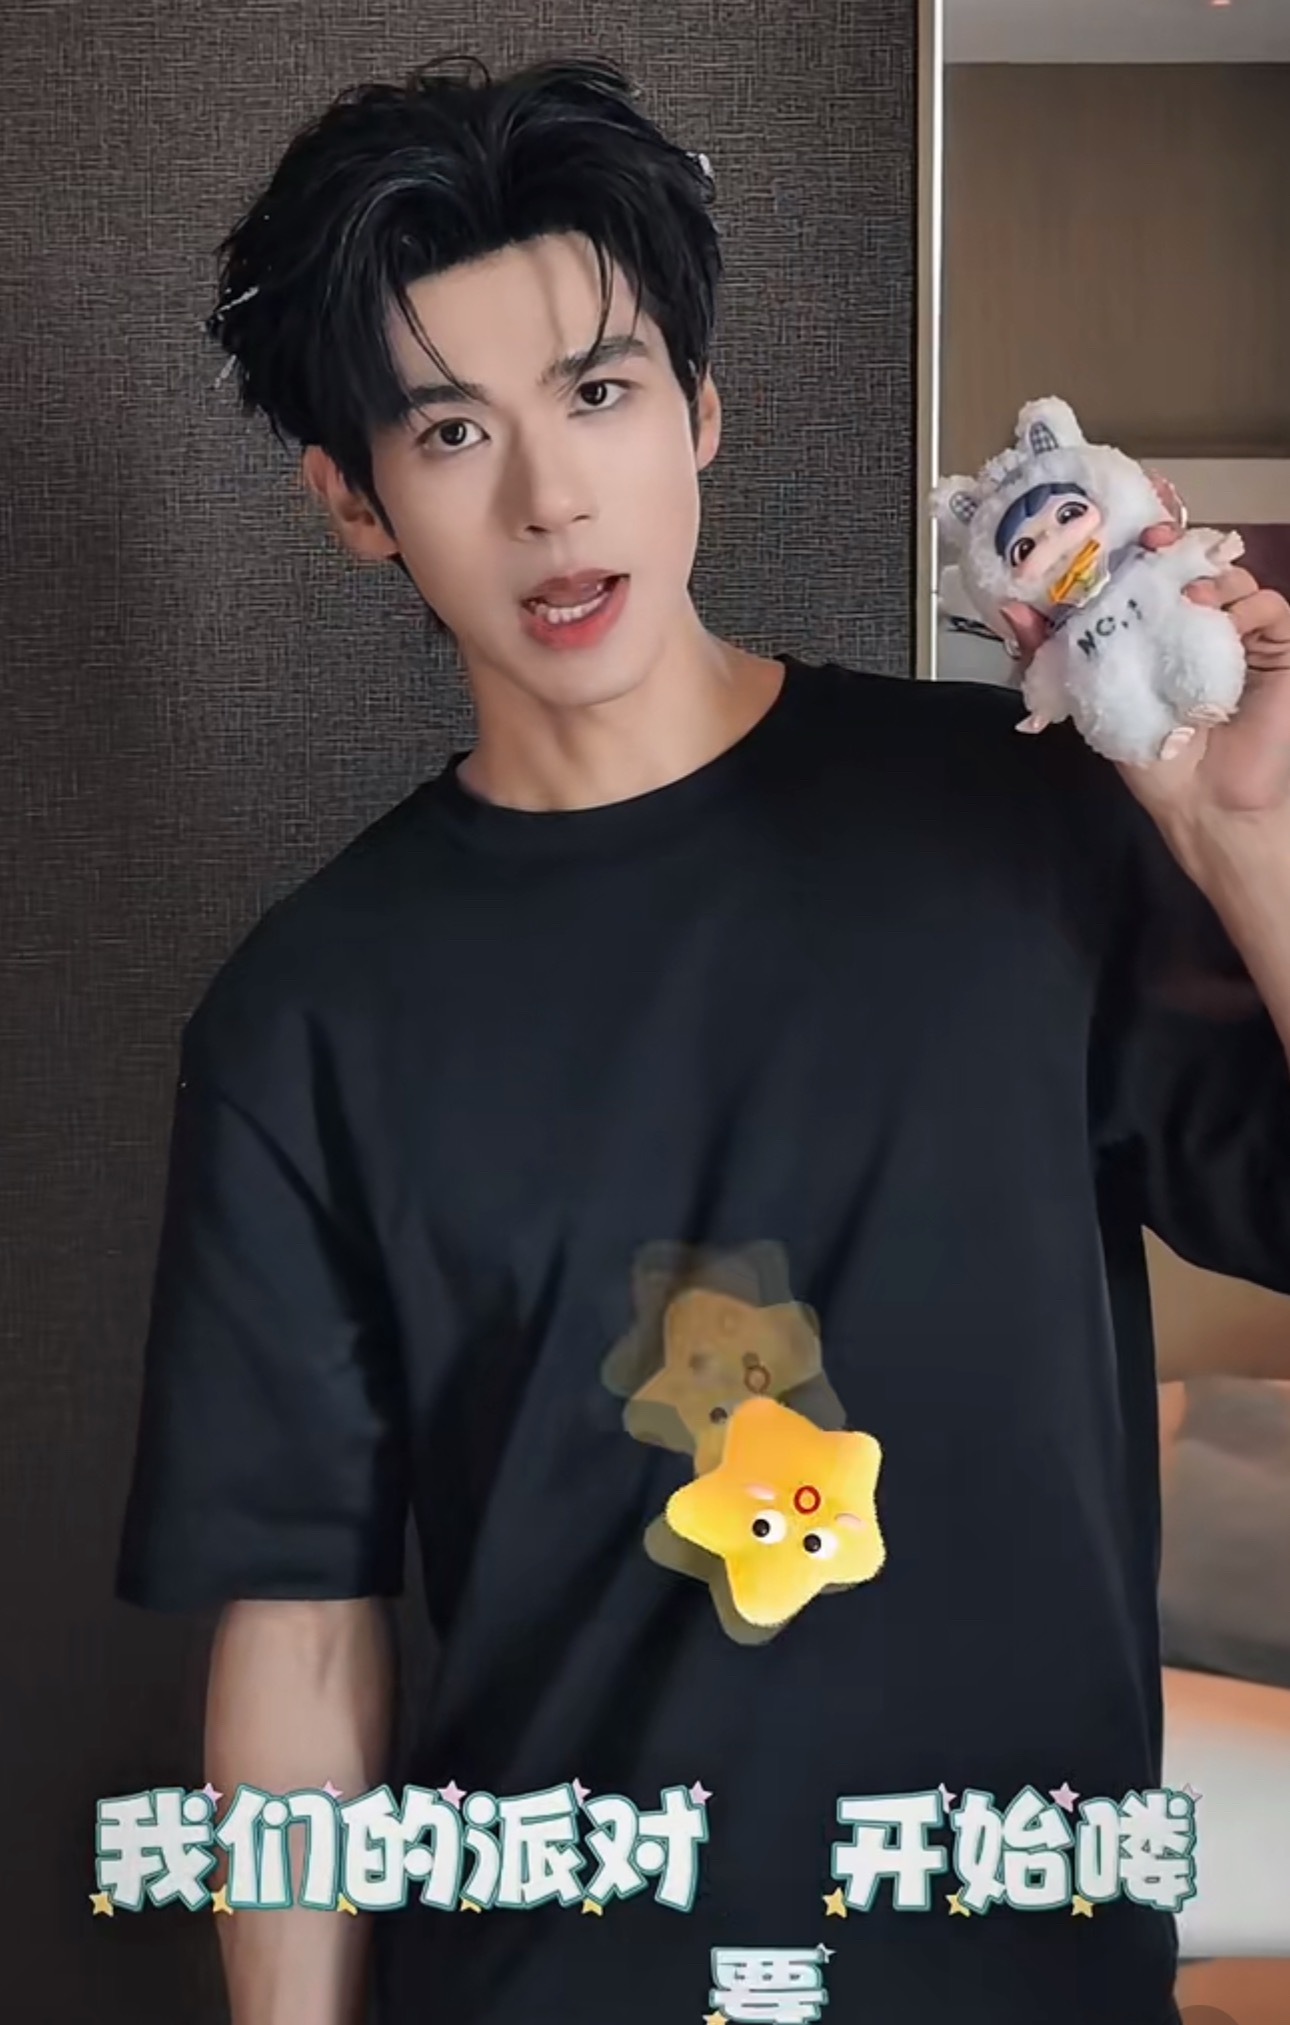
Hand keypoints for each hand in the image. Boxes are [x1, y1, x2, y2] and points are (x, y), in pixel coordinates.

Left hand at [1000, 478, 1289, 862]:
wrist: (1198, 800)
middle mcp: (1198, 621)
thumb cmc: (1148, 752)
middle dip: (1173, 545)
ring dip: (1208, 572)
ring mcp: (1240, 633)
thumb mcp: (1085, 696)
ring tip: (1182, 592)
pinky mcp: (1277, 651)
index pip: (1151, 569)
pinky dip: (1247, 600)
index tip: (1120, 531)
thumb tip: (1011, 610)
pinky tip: (1215, 614)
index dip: (1138, 543)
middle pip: (1194, 560)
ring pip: (1233, 575)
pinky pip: (1271, 606)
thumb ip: (1049, 653)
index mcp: (1154, 625)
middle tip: (1151, 543)